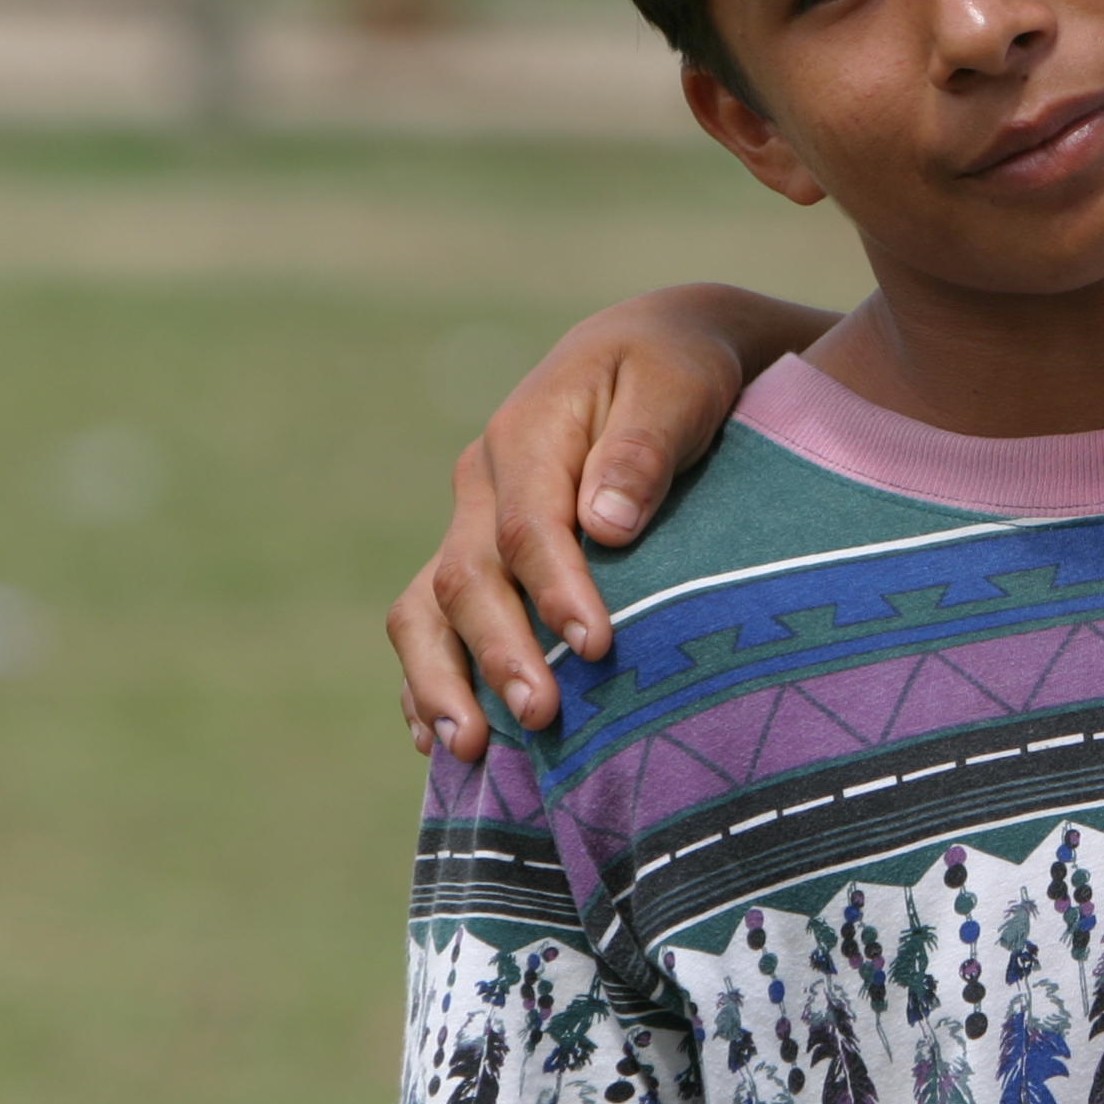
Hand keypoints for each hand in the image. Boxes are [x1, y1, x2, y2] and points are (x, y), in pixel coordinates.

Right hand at [390, 284, 836, 758]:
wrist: (650, 350)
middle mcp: (482, 484)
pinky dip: (427, 680)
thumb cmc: (675, 371)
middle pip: (469, 579)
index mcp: (527, 434)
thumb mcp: (677, 386)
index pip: (529, 527)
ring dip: (440, 681)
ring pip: (426, 608)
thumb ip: (644, 447)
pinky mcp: (475, 555)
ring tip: (467, 753)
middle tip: (541, 718)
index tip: (596, 649)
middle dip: (500, 654)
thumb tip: (606, 525)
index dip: (556, 593)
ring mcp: (469, 522)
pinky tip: (444, 741)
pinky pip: (428, 623)